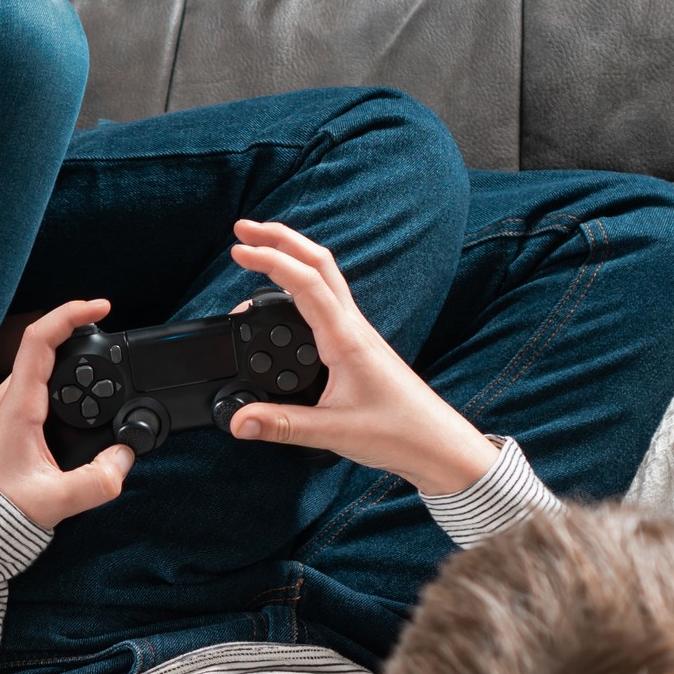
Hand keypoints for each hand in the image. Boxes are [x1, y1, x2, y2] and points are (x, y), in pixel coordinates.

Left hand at [0, 299, 135, 528]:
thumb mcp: (56, 500)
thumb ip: (99, 481)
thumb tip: (124, 459)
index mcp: (17, 406)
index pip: (40, 339)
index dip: (71, 314)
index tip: (101, 306)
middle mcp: (8, 399)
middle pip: (45, 347)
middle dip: (80, 335)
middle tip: (112, 339)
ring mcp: (5, 408)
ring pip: (40, 368)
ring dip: (70, 362)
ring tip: (101, 369)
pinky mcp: (7, 422)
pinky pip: (37, 388)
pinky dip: (62, 385)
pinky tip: (79, 401)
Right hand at [226, 220, 497, 495]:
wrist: (436, 444)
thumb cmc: (398, 432)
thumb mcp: (333, 432)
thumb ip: (280, 426)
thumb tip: (237, 421)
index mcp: (346, 339)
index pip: (304, 283)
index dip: (269, 260)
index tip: (237, 250)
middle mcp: (353, 327)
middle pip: (318, 262)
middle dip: (280, 238)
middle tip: (244, 229)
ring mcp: (358, 332)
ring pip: (326, 276)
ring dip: (293, 254)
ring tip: (260, 249)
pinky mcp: (359, 344)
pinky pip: (330, 298)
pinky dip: (303, 281)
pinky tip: (289, 293)